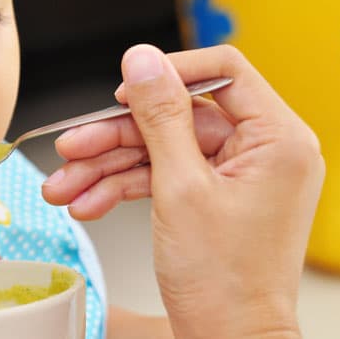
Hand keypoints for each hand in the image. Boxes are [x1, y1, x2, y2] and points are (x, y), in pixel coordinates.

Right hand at [42, 44, 323, 338]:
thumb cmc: (222, 281)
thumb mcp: (180, 187)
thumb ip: (159, 116)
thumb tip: (141, 58)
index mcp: (276, 138)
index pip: (223, 72)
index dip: (168, 75)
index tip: (124, 92)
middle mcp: (260, 150)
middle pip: (177, 116)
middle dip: (116, 137)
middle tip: (71, 148)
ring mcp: (235, 174)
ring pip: (161, 147)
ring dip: (108, 167)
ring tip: (63, 188)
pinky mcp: (212, 194)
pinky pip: (163, 174)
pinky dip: (123, 187)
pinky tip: (88, 202)